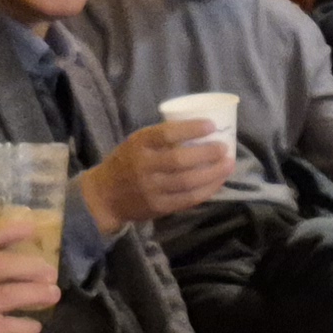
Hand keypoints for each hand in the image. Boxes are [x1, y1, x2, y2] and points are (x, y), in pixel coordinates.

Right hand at [0, 213, 59, 332]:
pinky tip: (34, 327)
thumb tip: (8, 250)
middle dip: (31, 266)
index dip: (7, 231)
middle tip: (50, 272)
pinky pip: (6, 327)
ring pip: (9, 295)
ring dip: (36, 294)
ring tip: (53, 294)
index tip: (32, 229)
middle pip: (1, 265)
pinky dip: (25, 327)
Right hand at [84, 117, 234, 229]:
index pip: (166, 134)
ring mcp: (151, 189)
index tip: (211, 125)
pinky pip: (188, 199)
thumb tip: (202, 130)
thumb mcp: (136, 143)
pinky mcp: (158, 207)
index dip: (190, 129)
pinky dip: (206, 190)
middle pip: (180, 160)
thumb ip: (161, 138)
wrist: (104, 197)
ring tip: (229, 164)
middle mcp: (143, 167)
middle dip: (207, 153)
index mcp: (138, 145)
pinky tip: (218, 182)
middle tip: (224, 148)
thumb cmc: (126, 163)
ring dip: (212, 173)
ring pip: (187, 182)